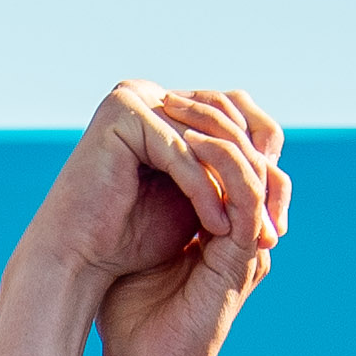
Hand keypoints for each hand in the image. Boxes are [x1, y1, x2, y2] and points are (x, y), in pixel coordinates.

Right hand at [28, 83, 284, 313]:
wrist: (76, 263)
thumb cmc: (130, 239)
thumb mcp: (194, 196)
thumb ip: (225, 169)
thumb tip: (276, 149)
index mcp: (164, 105)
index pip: (234, 117)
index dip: (264, 165)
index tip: (279, 219)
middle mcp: (148, 92)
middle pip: (227, 121)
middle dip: (256, 177)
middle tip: (273, 227)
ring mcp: (133, 95)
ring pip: (207, 138)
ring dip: (235, 186)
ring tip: (252, 230)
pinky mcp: (123, 112)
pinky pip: (180, 152)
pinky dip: (204, 191)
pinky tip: (221, 227)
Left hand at [89, 88, 287, 355]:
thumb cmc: (132, 318)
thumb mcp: (135, 247)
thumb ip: (140, 209)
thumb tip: (112, 167)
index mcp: (226, 227)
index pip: (237, 160)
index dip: (210, 127)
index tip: (167, 106)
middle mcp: (246, 232)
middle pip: (257, 155)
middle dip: (221, 120)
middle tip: (176, 96)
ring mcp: (249, 244)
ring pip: (258, 167)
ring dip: (220, 134)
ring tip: (178, 111)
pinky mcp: (243, 258)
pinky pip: (247, 196)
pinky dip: (221, 166)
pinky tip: (188, 146)